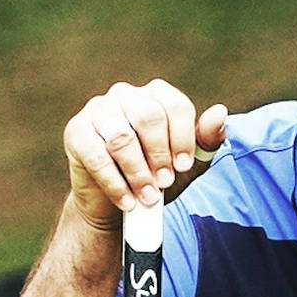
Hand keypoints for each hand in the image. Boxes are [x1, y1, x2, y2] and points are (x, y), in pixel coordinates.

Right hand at [63, 79, 228, 232]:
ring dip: (138, 172)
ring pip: (121, 136)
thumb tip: (221, 113)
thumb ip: (205, 141)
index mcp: (155, 95)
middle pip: (148, 116)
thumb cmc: (155, 176)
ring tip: (148, 198)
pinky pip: (97, 156)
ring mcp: (98, 110)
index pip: (174, 105)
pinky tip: (127, 202)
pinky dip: (115, 184)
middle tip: (165, 182)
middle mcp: (125, 95)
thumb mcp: (186, 164)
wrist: (117, 202)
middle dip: (160, 155)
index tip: (183, 167)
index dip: (182, 138)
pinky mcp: (76, 132)